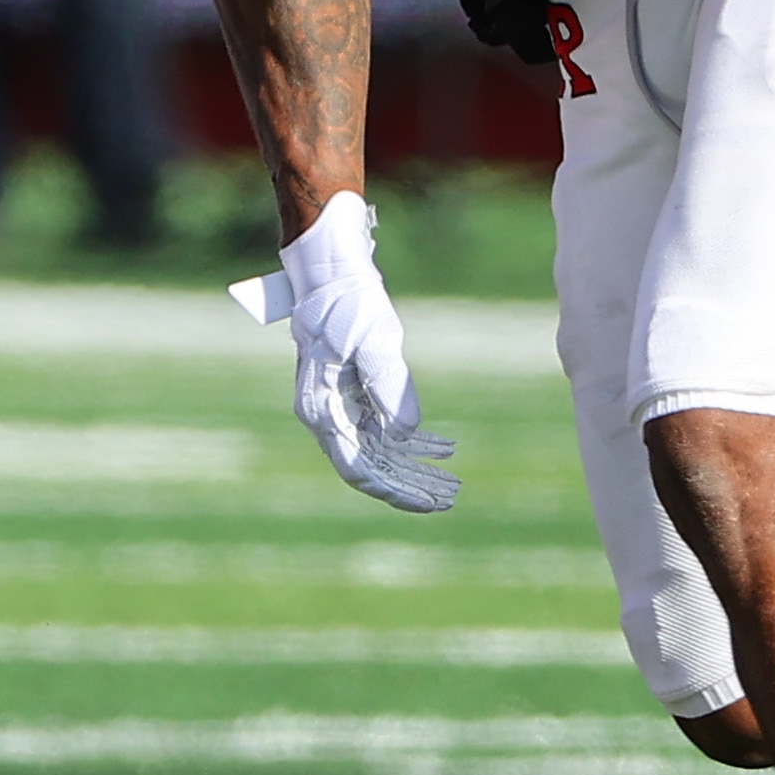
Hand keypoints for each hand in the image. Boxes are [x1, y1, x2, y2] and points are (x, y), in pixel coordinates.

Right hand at [230, 189, 455, 511]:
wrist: (334, 272)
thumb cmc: (349, 304)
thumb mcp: (373, 342)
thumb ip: (387, 388)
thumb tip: (404, 435)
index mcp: (322, 409)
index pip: (357, 467)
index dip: (393, 490)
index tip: (428, 502)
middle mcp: (328, 416)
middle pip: (372, 466)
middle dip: (411, 485)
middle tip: (450, 497)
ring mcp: (342, 406)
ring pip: (382, 451)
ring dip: (416, 467)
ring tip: (452, 480)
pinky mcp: (356, 393)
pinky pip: (386, 427)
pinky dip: (415, 439)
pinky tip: (445, 447)